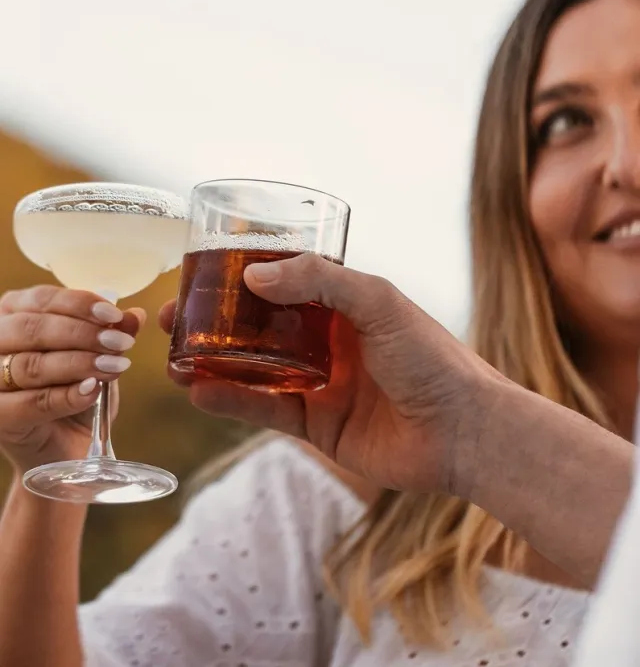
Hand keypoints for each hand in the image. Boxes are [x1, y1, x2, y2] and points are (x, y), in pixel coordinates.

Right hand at [0, 286, 143, 473]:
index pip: (42, 299)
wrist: (62, 446)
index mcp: (15, 314)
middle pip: (32, 329)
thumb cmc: (74, 393)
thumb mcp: (99, 357)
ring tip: (113, 366)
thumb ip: (112, 334)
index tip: (114, 314)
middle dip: (82, 334)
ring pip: (30, 365)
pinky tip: (92, 391)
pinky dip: (65, 396)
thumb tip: (135, 315)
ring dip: (78, 363)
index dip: (79, 304)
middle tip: (119, 342)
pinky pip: (31, 402)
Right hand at [160, 254, 504, 494]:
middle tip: (171, 318)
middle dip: (214, 322)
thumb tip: (254, 275)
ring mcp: (319, 382)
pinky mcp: (317, 424)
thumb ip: (320, 280)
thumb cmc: (432, 357)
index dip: (239, 278)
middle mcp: (326, 340)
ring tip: (172, 358)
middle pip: (257, 326)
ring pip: (253, 369)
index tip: (199, 273)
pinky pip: (264, 410)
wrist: (463, 431)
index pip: (281, 282)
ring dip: (212, 363)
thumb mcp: (379, 301)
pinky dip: (231, 401)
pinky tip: (199, 391)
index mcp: (343, 304)